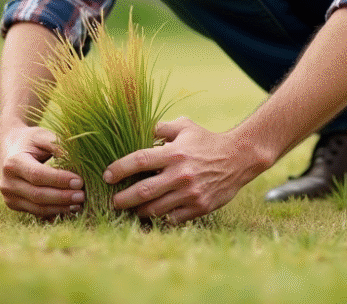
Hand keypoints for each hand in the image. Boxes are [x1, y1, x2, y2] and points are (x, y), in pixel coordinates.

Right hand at [0, 124, 85, 219]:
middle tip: (82, 195)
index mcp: (13, 162)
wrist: (8, 148)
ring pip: (37, 208)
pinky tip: (69, 208)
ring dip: (60, 208)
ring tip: (79, 204)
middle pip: (37, 195)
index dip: (59, 180)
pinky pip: (36, 212)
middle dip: (62, 197)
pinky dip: (54, 211)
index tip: (79, 181)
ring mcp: (9, 196)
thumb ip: (58, 146)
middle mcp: (7, 182)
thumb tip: (78, 160)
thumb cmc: (30, 141)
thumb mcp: (43, 136)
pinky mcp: (13, 205)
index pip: (38, 175)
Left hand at [104, 117, 268, 224]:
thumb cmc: (207, 141)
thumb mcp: (185, 126)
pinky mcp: (198, 207)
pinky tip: (154, 215)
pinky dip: (160, 218)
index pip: (139, 160)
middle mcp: (180, 174)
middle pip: (142, 191)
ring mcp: (189, 193)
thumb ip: (161, 128)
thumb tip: (139, 130)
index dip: (119, 169)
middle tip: (113, 201)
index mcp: (174, 153)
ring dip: (138, 211)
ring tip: (131, 209)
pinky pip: (172, 218)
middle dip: (122, 199)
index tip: (107, 175)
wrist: (239, 158)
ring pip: (154, 209)